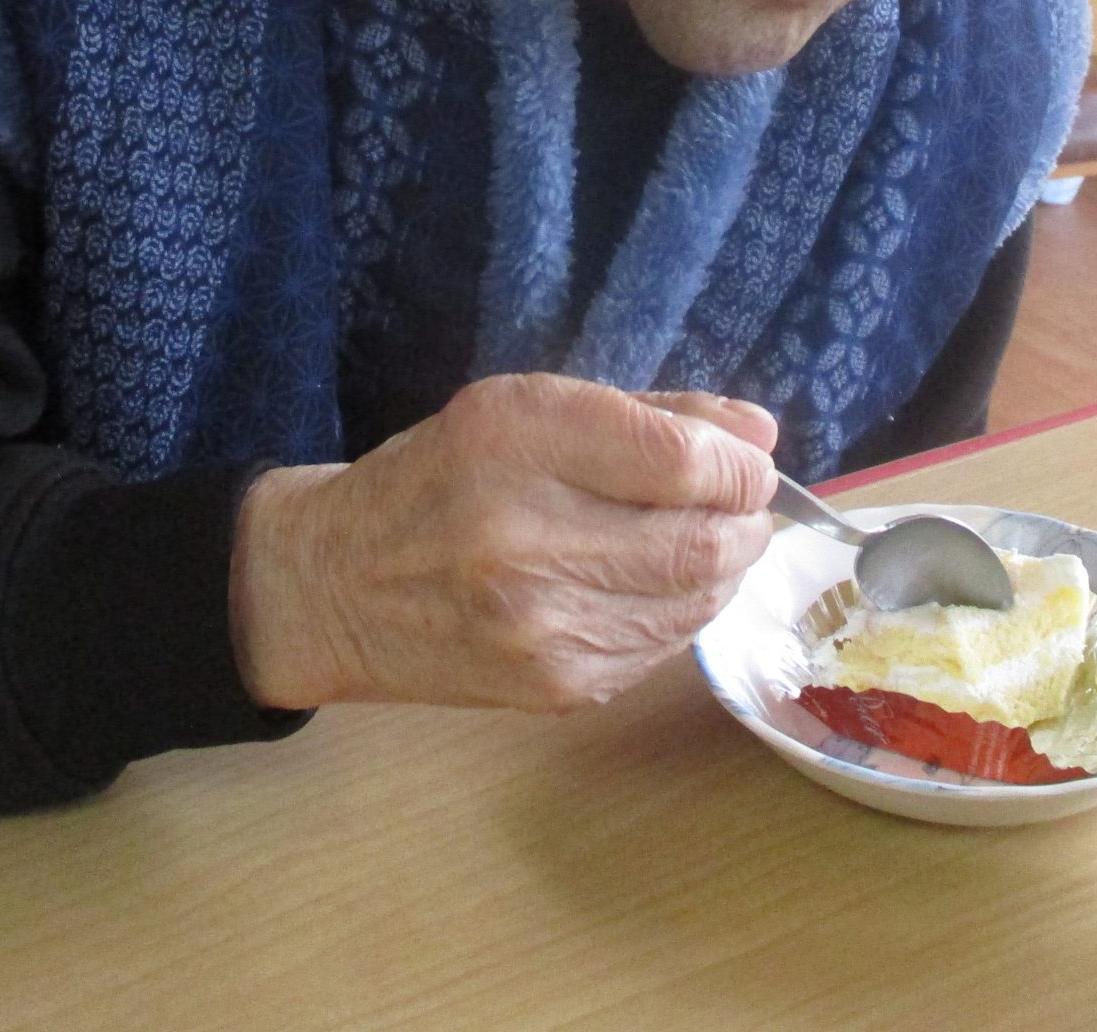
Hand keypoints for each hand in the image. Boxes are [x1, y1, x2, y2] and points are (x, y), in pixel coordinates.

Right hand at [228, 376, 777, 711]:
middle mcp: (526, 536)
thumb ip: (649, 415)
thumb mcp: (524, 409)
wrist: (337, 587)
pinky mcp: (558, 688)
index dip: (739, 464)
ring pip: (698, 601)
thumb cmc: (438, 478)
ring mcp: (543, 626)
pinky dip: (682, 611)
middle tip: (740, 504)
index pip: (683, 462)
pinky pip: (664, 646)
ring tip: (699, 540)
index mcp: (516, 442)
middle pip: (704, 540)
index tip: (744, 461)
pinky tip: (651, 585)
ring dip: (723, 568)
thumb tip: (759, 433)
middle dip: (746, 519)